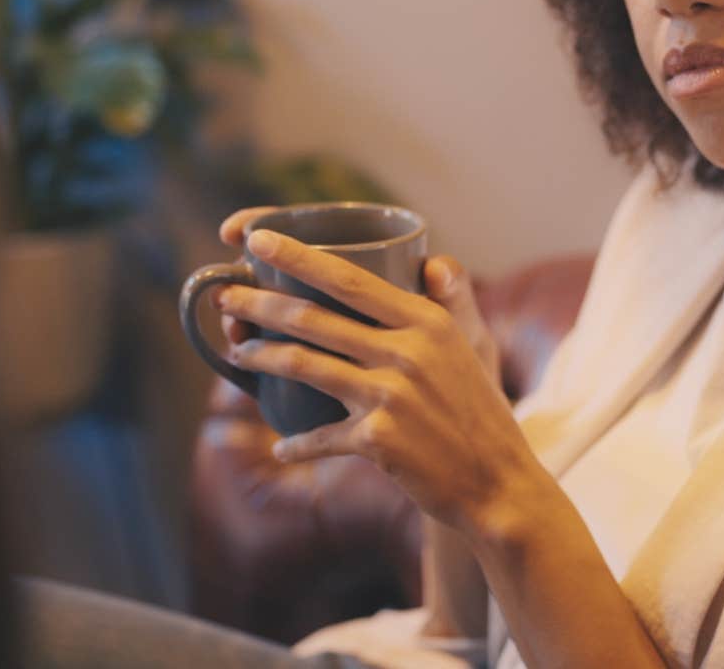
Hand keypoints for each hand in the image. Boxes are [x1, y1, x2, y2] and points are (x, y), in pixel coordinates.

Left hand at [213, 223, 540, 534]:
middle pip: (314, 318)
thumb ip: (450, 301)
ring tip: (237, 351)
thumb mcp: (474, 346)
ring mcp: (390, 395)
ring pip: (305, 366)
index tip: (255, 240)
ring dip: (262, 358)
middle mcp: (406, 352)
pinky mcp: (378, 440)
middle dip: (259, 304)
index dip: (296, 257)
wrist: (499, 483)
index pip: (348, 277)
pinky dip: (298, 443)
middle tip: (225, 296)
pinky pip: (321, 435)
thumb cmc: (480, 413)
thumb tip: (432, 262)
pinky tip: (283, 447)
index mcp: (425, 321)